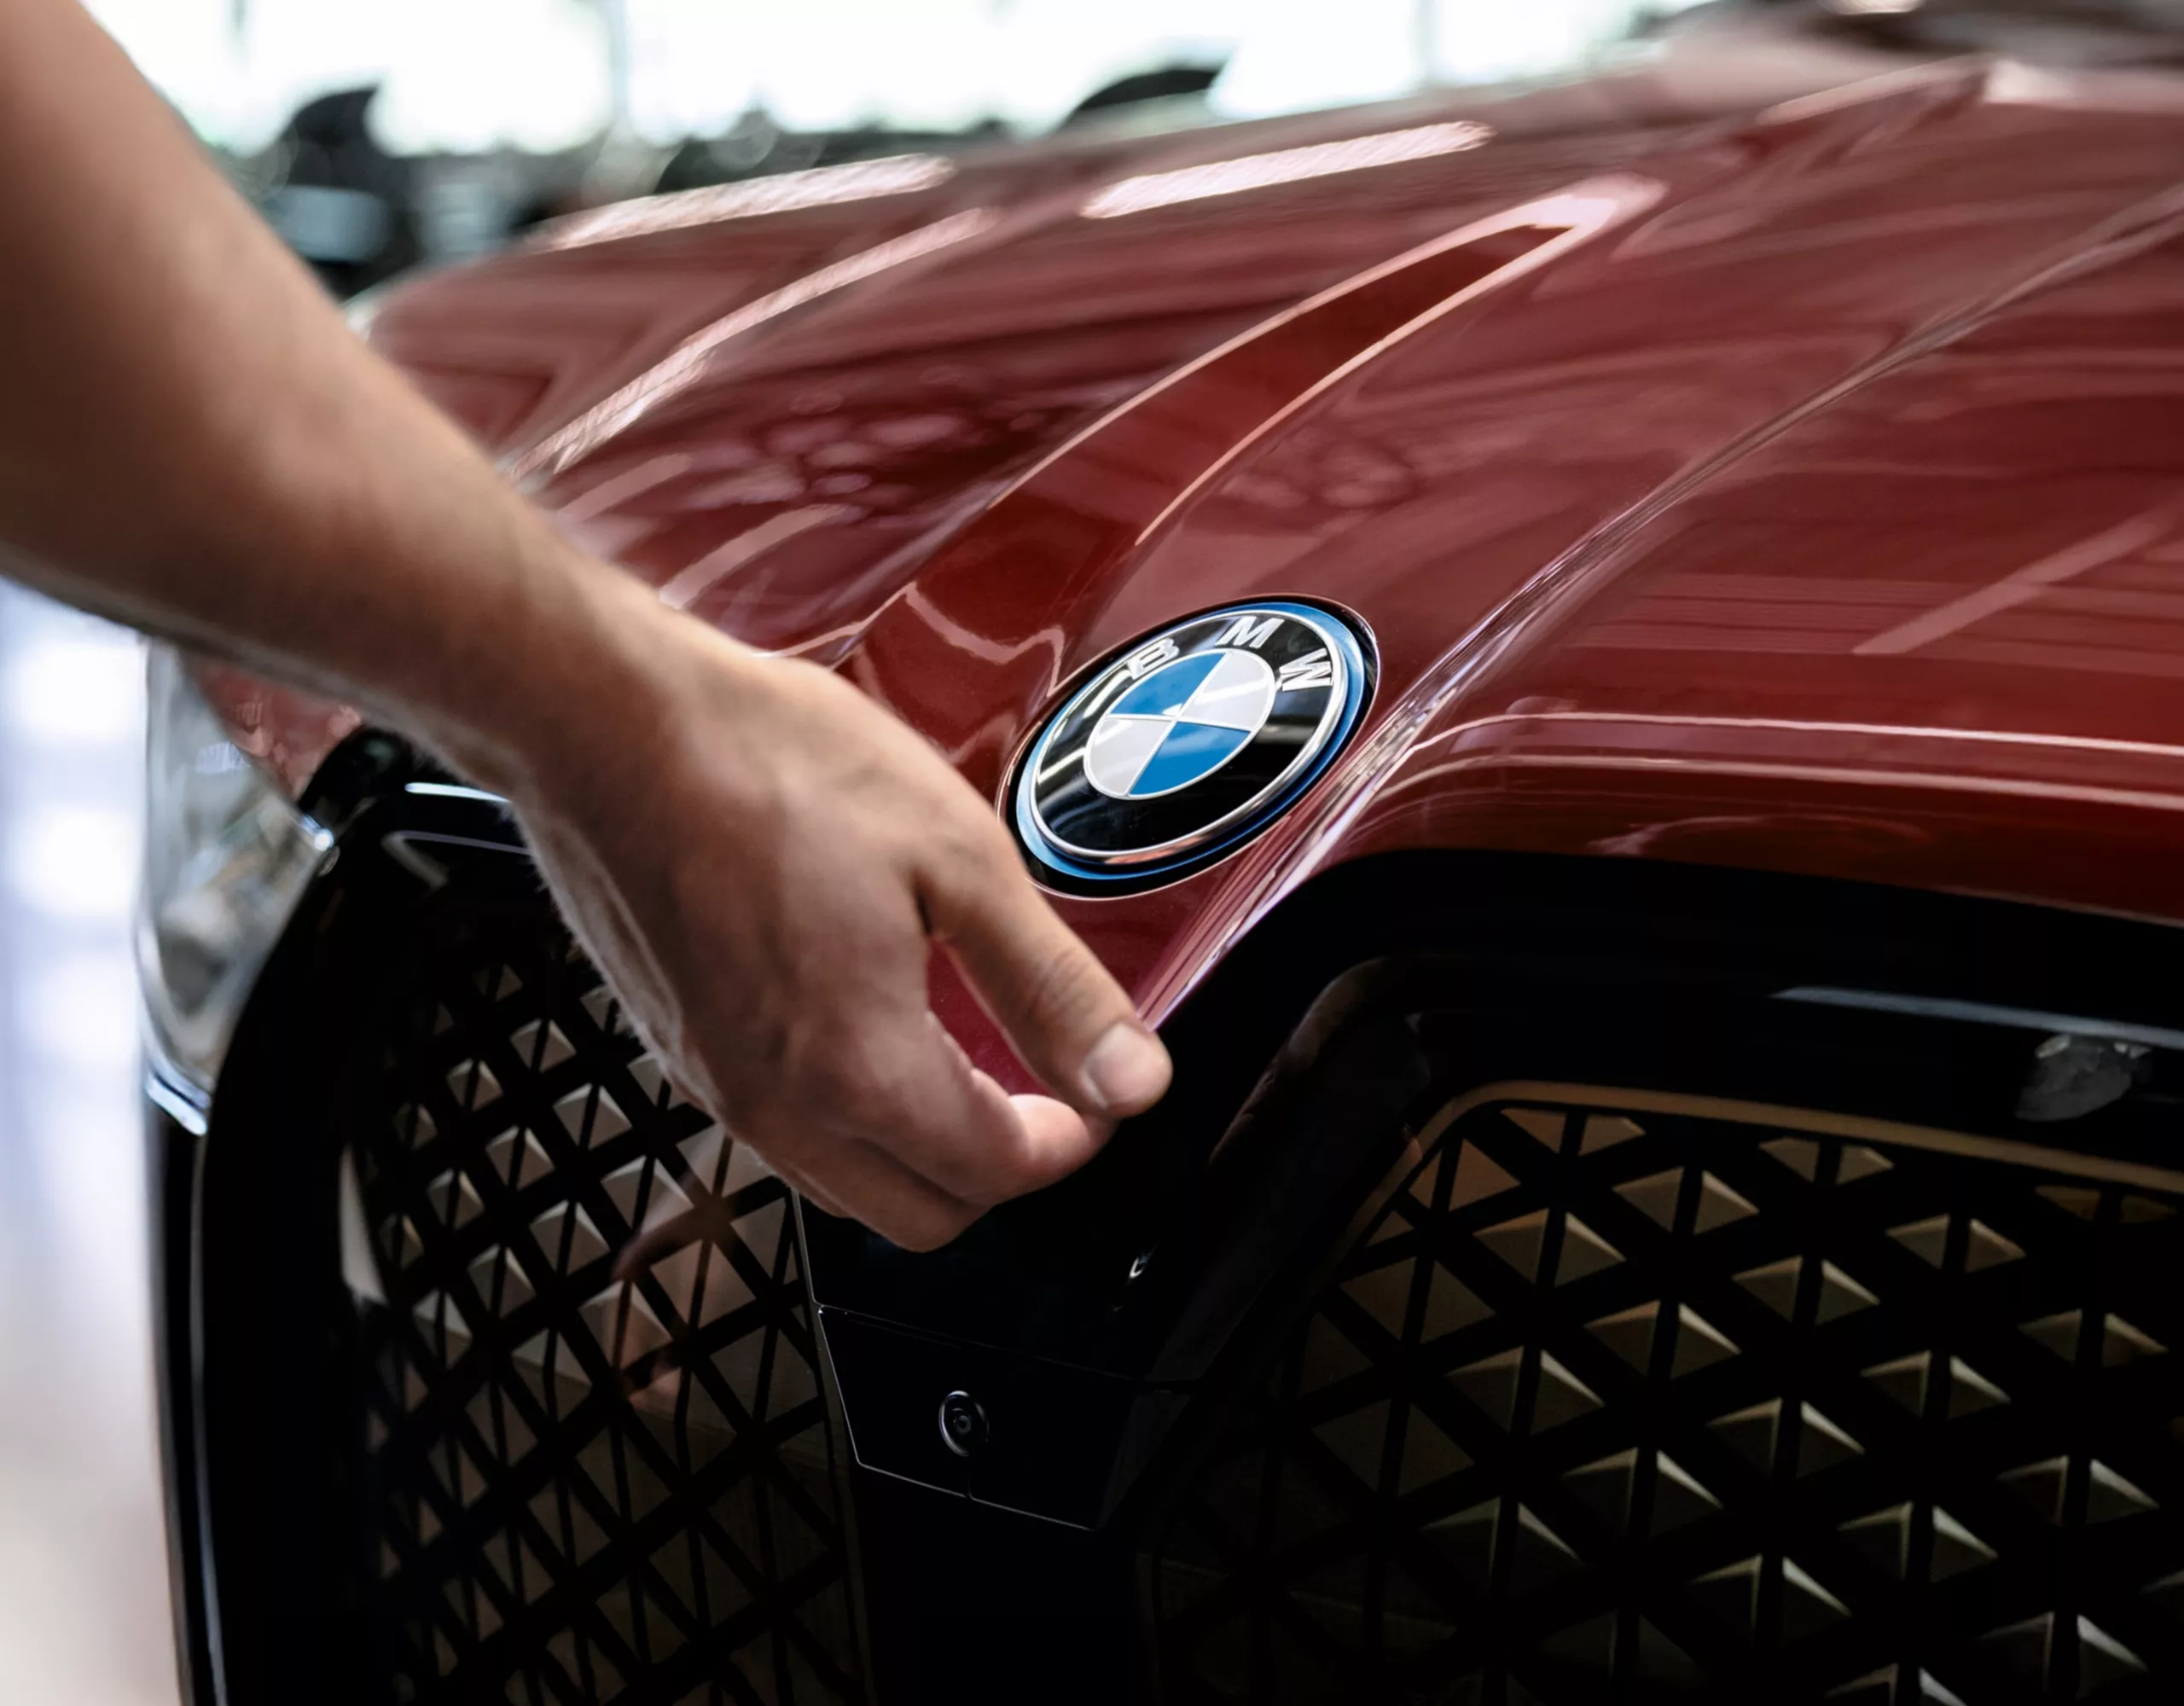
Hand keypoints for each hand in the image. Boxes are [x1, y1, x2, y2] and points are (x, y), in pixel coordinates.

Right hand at [477, 580, 1171, 1250]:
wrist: (607, 722)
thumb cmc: (768, 766)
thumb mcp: (960, 860)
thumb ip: (1053, 988)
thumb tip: (1132, 1078)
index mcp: (859, 1071)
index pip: (998, 1172)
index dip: (1073, 1137)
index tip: (1097, 1087)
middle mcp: (777, 1108)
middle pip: (922, 1213)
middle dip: (1001, 1166)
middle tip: (1042, 1084)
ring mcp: (716, 1086)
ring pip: (846, 1183)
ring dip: (921, 1147)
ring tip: (960, 1048)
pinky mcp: (679, 1051)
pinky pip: (783, 1132)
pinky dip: (847, 1111)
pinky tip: (867, 1019)